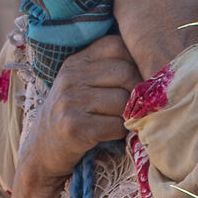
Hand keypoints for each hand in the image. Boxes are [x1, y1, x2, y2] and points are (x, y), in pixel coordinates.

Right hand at [9, 31, 138, 197]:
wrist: (41, 152)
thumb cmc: (72, 116)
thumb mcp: (81, 85)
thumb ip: (107, 70)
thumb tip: (156, 64)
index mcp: (76, 62)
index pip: (117, 45)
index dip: (135, 60)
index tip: (139, 78)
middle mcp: (71, 77)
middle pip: (126, 72)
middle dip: (137, 91)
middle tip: (136, 107)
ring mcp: (70, 102)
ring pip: (123, 101)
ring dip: (129, 116)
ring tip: (119, 122)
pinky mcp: (74, 128)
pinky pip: (115, 125)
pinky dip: (120, 133)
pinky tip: (111, 135)